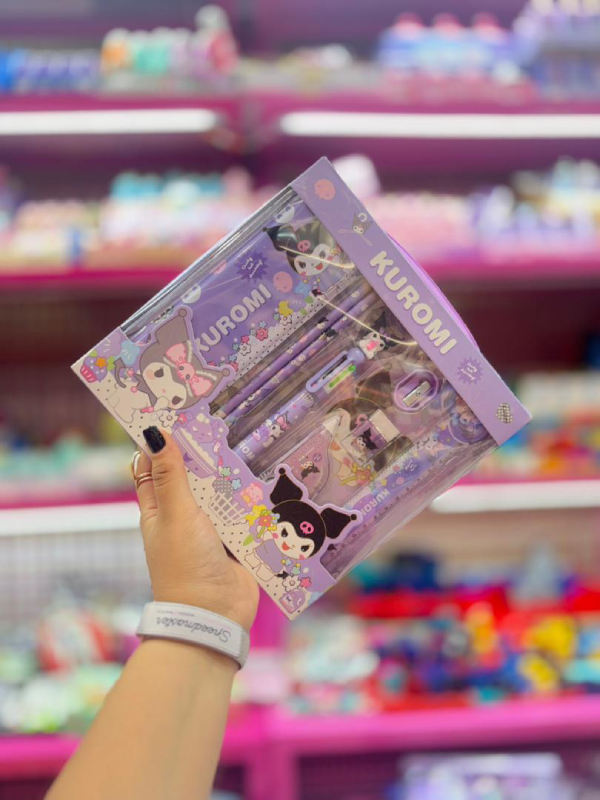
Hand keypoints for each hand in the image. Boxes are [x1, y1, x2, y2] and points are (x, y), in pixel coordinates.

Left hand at [133, 427, 258, 630]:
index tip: (175, 411)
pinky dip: (255, 499)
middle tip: (224, 418)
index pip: (155, 467)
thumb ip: (171, 476)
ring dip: (234, 475)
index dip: (160, 441)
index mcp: (160, 509)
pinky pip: (246, 513)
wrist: (215, 617)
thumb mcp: (176, 515)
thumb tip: (155, 434)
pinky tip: (271, 476)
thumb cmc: (185, 565)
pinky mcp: (238, 540)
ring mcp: (213, 529)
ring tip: (253, 440)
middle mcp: (185, 516)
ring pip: (223, 492)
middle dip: (206, 453)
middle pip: (195, 476)